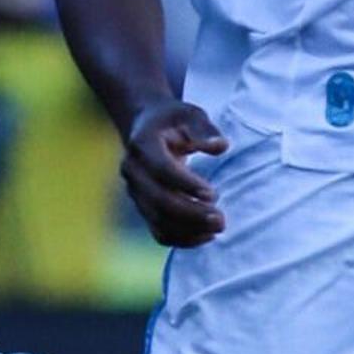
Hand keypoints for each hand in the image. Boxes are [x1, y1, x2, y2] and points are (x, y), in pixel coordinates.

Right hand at [121, 100, 229, 244]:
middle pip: (158, 200)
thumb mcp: (190, 114)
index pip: (161, 169)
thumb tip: (220, 146)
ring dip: (189, 230)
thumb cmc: (173, 120)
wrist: (146, 127)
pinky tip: (206, 236)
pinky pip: (158, 231)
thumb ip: (205, 129)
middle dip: (191, 213)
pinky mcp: (143, 207)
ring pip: (158, 220)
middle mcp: (133, 170)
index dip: (186, 184)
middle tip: (221, 219)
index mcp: (142, 144)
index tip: (213, 194)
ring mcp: (135, 192)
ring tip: (218, 228)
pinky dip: (181, 239)